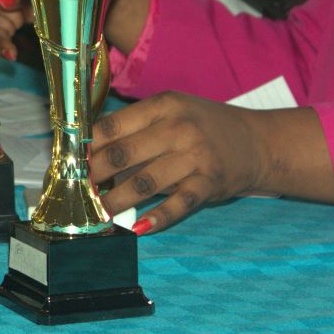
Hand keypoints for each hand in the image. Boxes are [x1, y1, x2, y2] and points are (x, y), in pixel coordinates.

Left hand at [89, 92, 268, 233]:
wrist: (259, 142)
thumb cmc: (205, 126)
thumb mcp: (173, 112)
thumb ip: (137, 126)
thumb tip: (93, 149)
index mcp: (164, 106)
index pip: (114, 125)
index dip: (89, 146)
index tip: (73, 161)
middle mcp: (179, 129)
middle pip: (123, 154)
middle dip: (95, 175)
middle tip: (80, 189)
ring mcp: (195, 157)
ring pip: (144, 182)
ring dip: (117, 200)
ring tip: (100, 211)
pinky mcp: (209, 184)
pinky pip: (178, 204)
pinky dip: (157, 218)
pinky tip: (138, 228)